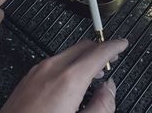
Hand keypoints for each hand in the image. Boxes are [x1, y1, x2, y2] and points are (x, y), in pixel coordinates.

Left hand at [0, 39, 127, 112]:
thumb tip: (109, 90)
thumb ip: (101, 106)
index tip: (122, 43)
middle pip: (82, 46)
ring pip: (68, 52)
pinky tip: (73, 75)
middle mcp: (52, 68)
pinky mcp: (30, 75)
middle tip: (112, 54)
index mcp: (68, 79)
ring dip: (85, 56)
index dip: (113, 46)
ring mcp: (38, 70)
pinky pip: (55, 60)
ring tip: (96, 67)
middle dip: (99, 47)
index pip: (97, 53)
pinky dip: (70, 62)